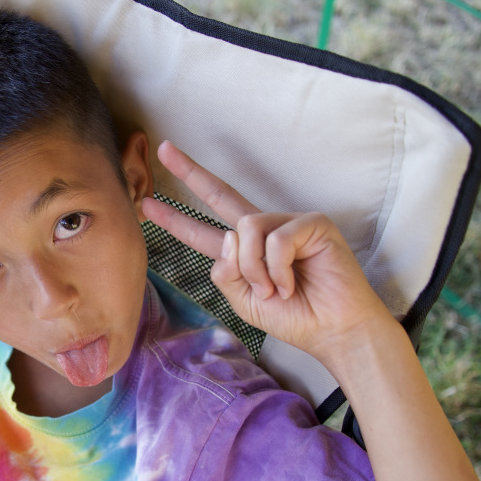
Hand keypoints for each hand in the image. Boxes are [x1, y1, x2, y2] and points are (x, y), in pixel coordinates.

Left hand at [142, 141, 391, 359]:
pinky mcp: (312, 222)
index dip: (176, 219)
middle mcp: (264, 231)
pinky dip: (277, 268)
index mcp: (245, 252)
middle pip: (221, 195)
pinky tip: (292, 283)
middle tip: (163, 149)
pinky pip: (275, 239)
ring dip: (254, 268)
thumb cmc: (294, 317)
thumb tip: (228, 236)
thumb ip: (226, 273)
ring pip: (245, 229)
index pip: (204, 230)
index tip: (148, 204)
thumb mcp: (244, 301)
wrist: (332, 330)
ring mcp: (288, 223)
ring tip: (274, 291)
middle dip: (191, 173)